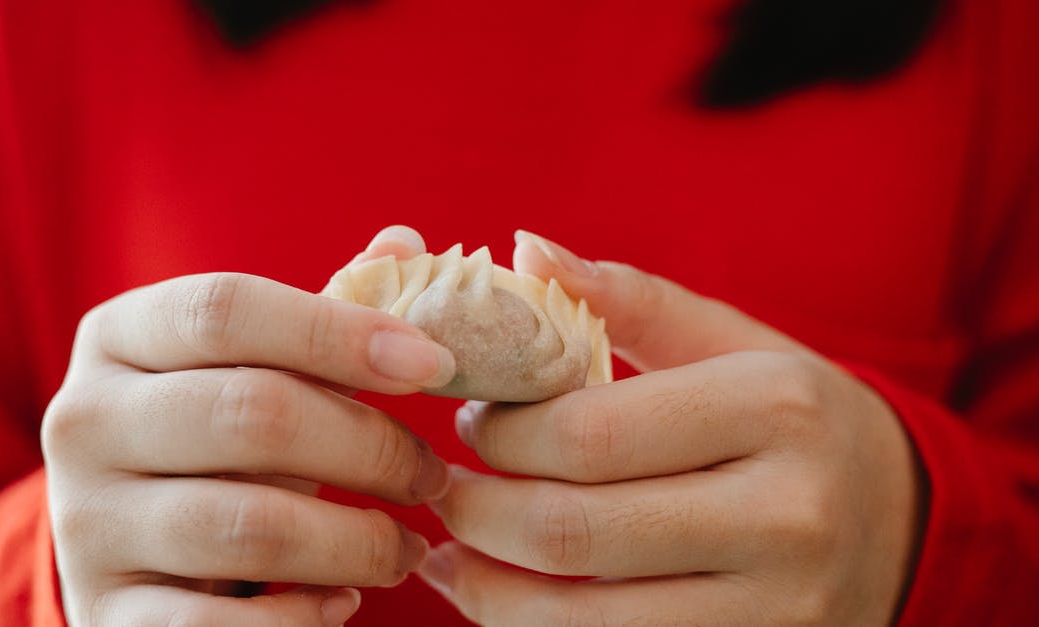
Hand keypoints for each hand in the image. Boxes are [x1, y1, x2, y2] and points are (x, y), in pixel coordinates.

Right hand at [42, 228, 454, 624]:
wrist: (130, 550)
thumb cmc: (219, 439)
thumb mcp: (256, 366)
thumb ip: (325, 309)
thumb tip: (408, 247)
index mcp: (119, 336)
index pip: (227, 308)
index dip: (340, 332)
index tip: (434, 364)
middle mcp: (85, 419)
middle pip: (253, 414)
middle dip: (372, 447)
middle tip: (431, 476)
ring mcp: (87, 522)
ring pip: (250, 526)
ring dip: (357, 540)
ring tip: (406, 546)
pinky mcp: (108, 613)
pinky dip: (302, 619)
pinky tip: (342, 602)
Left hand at [419, 230, 922, 625]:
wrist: (901, 520)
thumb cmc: (793, 415)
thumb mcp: (732, 341)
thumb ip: (629, 297)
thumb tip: (525, 250)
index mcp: (775, 407)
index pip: (591, 433)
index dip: (504, 434)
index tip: (474, 420)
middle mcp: (786, 513)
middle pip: (575, 532)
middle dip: (477, 512)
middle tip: (443, 488)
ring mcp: (777, 606)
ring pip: (584, 622)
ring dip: (488, 592)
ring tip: (448, 553)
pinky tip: (501, 599)